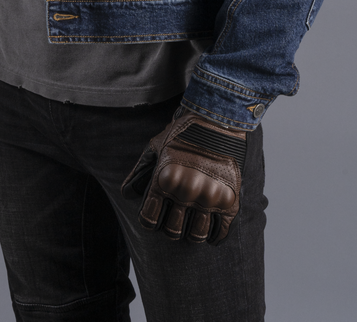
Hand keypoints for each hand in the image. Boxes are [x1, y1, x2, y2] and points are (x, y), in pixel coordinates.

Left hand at [121, 109, 246, 244]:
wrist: (217, 120)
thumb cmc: (182, 133)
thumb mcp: (156, 148)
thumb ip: (140, 172)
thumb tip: (127, 194)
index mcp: (165, 180)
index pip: (149, 220)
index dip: (150, 220)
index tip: (156, 215)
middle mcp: (186, 192)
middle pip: (172, 231)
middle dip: (171, 227)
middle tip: (176, 218)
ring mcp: (209, 197)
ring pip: (196, 235)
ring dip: (192, 232)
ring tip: (193, 223)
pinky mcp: (229, 200)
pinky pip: (221, 233)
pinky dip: (215, 236)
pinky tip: (211, 229)